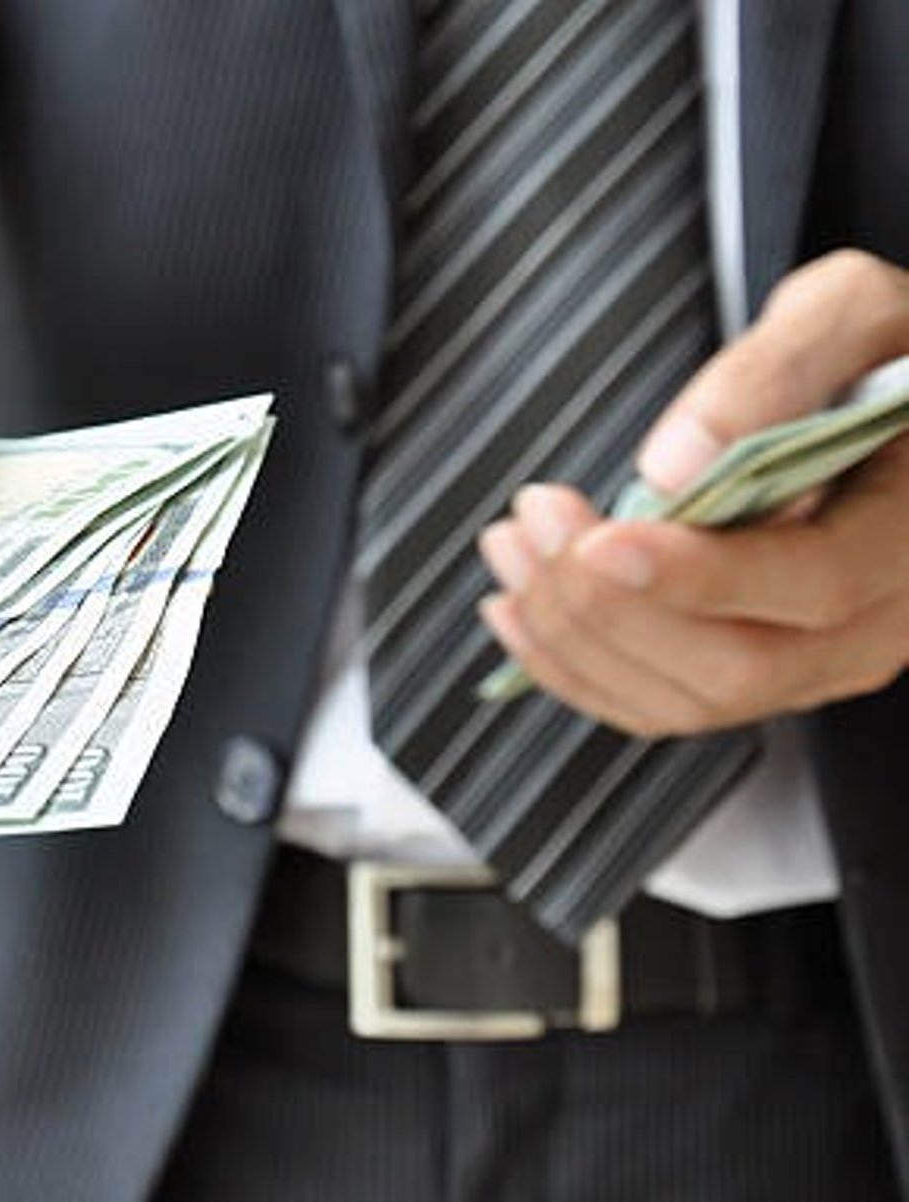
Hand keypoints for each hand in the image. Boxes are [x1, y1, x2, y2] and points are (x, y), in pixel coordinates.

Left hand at [478, 249, 908, 734]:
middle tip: (532, 520)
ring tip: (512, 545)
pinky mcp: (761, 677)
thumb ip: (775, 372)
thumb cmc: (879, 354)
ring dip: (573, 635)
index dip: (695, 577)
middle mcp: (880, 623)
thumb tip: (676, 466)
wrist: (886, 403)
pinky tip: (519, 607)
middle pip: (735, 666)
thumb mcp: (848, 314)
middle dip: (606, 605)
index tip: (598, 542)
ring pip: (686, 700)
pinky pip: (662, 705)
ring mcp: (819, 664)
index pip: (815, 587)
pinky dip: (574, 666)